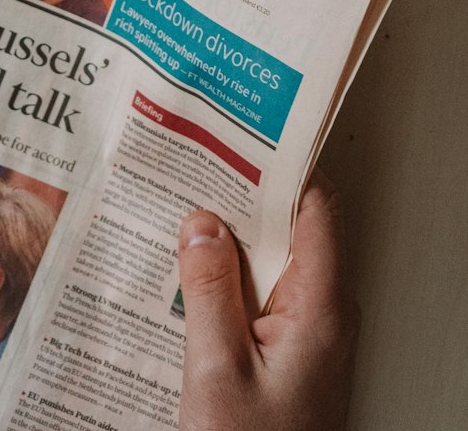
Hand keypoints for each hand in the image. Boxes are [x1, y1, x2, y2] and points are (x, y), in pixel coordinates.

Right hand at [177, 171, 359, 430]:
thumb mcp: (216, 367)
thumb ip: (209, 286)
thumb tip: (202, 221)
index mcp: (321, 308)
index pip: (315, 209)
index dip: (279, 168)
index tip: (239, 138)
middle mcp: (323, 315)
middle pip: (291, 230)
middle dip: (241, 197)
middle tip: (195, 165)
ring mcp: (306, 337)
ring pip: (271, 264)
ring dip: (227, 239)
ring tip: (181, 211)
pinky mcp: (285, 357)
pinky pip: (259, 298)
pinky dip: (225, 277)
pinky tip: (187, 273)